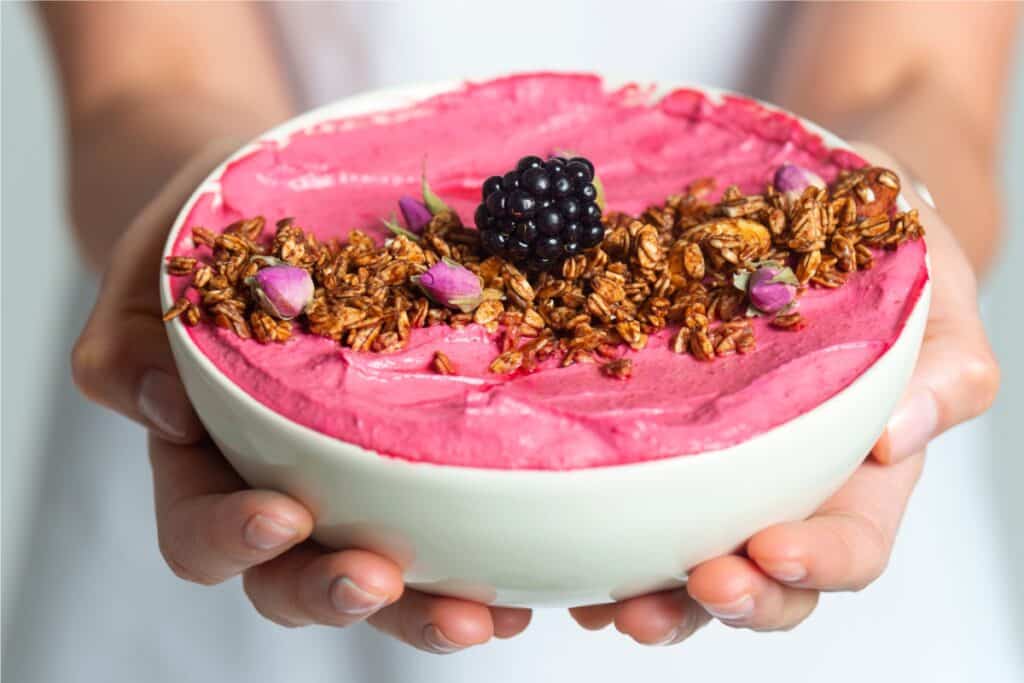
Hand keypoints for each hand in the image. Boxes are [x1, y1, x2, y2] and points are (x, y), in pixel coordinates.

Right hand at [71, 143, 530, 651]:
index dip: (233, 540)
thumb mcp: (154, 272)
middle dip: (338, 593)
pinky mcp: (425, 460)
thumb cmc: (206, 238)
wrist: (277, 204)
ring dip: (427, 607)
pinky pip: (457, 525)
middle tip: (381, 582)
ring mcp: (359, 483)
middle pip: (298, 579)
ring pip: (386, 575)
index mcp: (207, 459)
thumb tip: (160, 407)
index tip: (283, 514)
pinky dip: (491, 560)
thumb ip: (129, 341)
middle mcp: (284, 486)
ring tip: (486, 616)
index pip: (202, 531)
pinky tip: (532, 574)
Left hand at [569, 144, 999, 643]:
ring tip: (617, 605)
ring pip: (687, 563)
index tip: (774, 549)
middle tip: (699, 583)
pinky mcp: (652, 443)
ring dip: (657, 597)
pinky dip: (599, 549)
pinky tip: (573, 565)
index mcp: (855, 466)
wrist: (809, 208)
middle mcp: (779, 484)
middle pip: (764, 577)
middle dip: (733, 597)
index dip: (818, 563)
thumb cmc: (879, 256)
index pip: (849, 542)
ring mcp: (710, 471)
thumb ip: (945, 366)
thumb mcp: (931, 294)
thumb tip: (897, 436)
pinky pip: (624, 508)